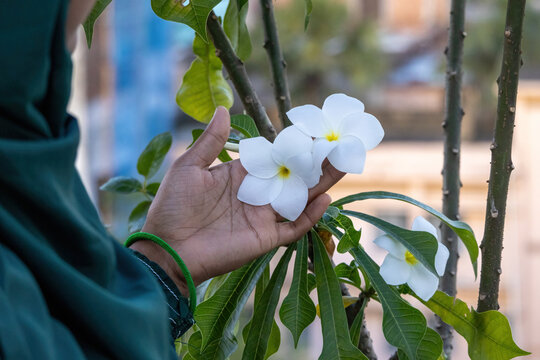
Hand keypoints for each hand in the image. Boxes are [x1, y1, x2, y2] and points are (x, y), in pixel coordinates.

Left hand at [130, 107, 343, 295]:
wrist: (166, 249)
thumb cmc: (172, 207)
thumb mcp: (189, 167)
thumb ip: (211, 141)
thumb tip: (223, 109)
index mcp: (240, 176)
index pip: (273, 157)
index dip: (291, 145)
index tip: (312, 130)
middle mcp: (257, 194)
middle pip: (293, 176)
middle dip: (315, 162)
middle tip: (338, 145)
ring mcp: (263, 217)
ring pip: (300, 198)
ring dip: (321, 183)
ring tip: (342, 164)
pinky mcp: (265, 239)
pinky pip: (294, 227)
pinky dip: (310, 216)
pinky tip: (324, 198)